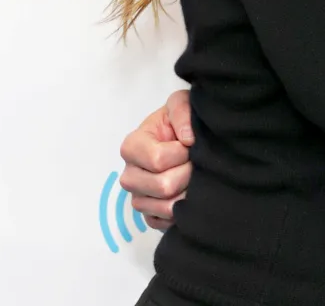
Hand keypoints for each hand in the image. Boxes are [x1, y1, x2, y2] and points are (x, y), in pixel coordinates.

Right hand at [119, 89, 194, 230]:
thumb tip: (187, 139)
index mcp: (131, 146)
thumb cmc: (179, 120)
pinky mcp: (148, 215)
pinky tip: (187, 191)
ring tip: (193, 175)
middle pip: (163, 186)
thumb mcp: (180, 102)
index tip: (188, 144)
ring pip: (167, 207)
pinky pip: (165, 222)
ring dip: (188, 191)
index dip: (180, 153)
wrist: (185, 137)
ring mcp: (137, 197)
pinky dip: (182, 210)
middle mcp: (129, 175)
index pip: (157, 160)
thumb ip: (182, 111)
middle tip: (195, 161)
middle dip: (188, 172)